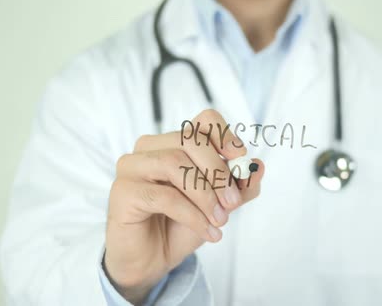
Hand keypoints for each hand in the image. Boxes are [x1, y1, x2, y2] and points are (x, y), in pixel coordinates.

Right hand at [104, 109, 264, 303]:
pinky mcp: (122, 191)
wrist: (152, 259)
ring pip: (174, 163)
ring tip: (220, 220)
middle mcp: (150, 147)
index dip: (224, 134)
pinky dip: (192, 215)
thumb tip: (259, 167)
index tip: (240, 157)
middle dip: (218, 171)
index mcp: (174, 142)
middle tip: (233, 201)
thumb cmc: (181, 225)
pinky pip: (163, 195)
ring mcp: (132, 166)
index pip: (203, 121)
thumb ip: (239, 187)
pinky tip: (208, 232)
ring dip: (205, 195)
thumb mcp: (219, 205)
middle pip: (189, 139)